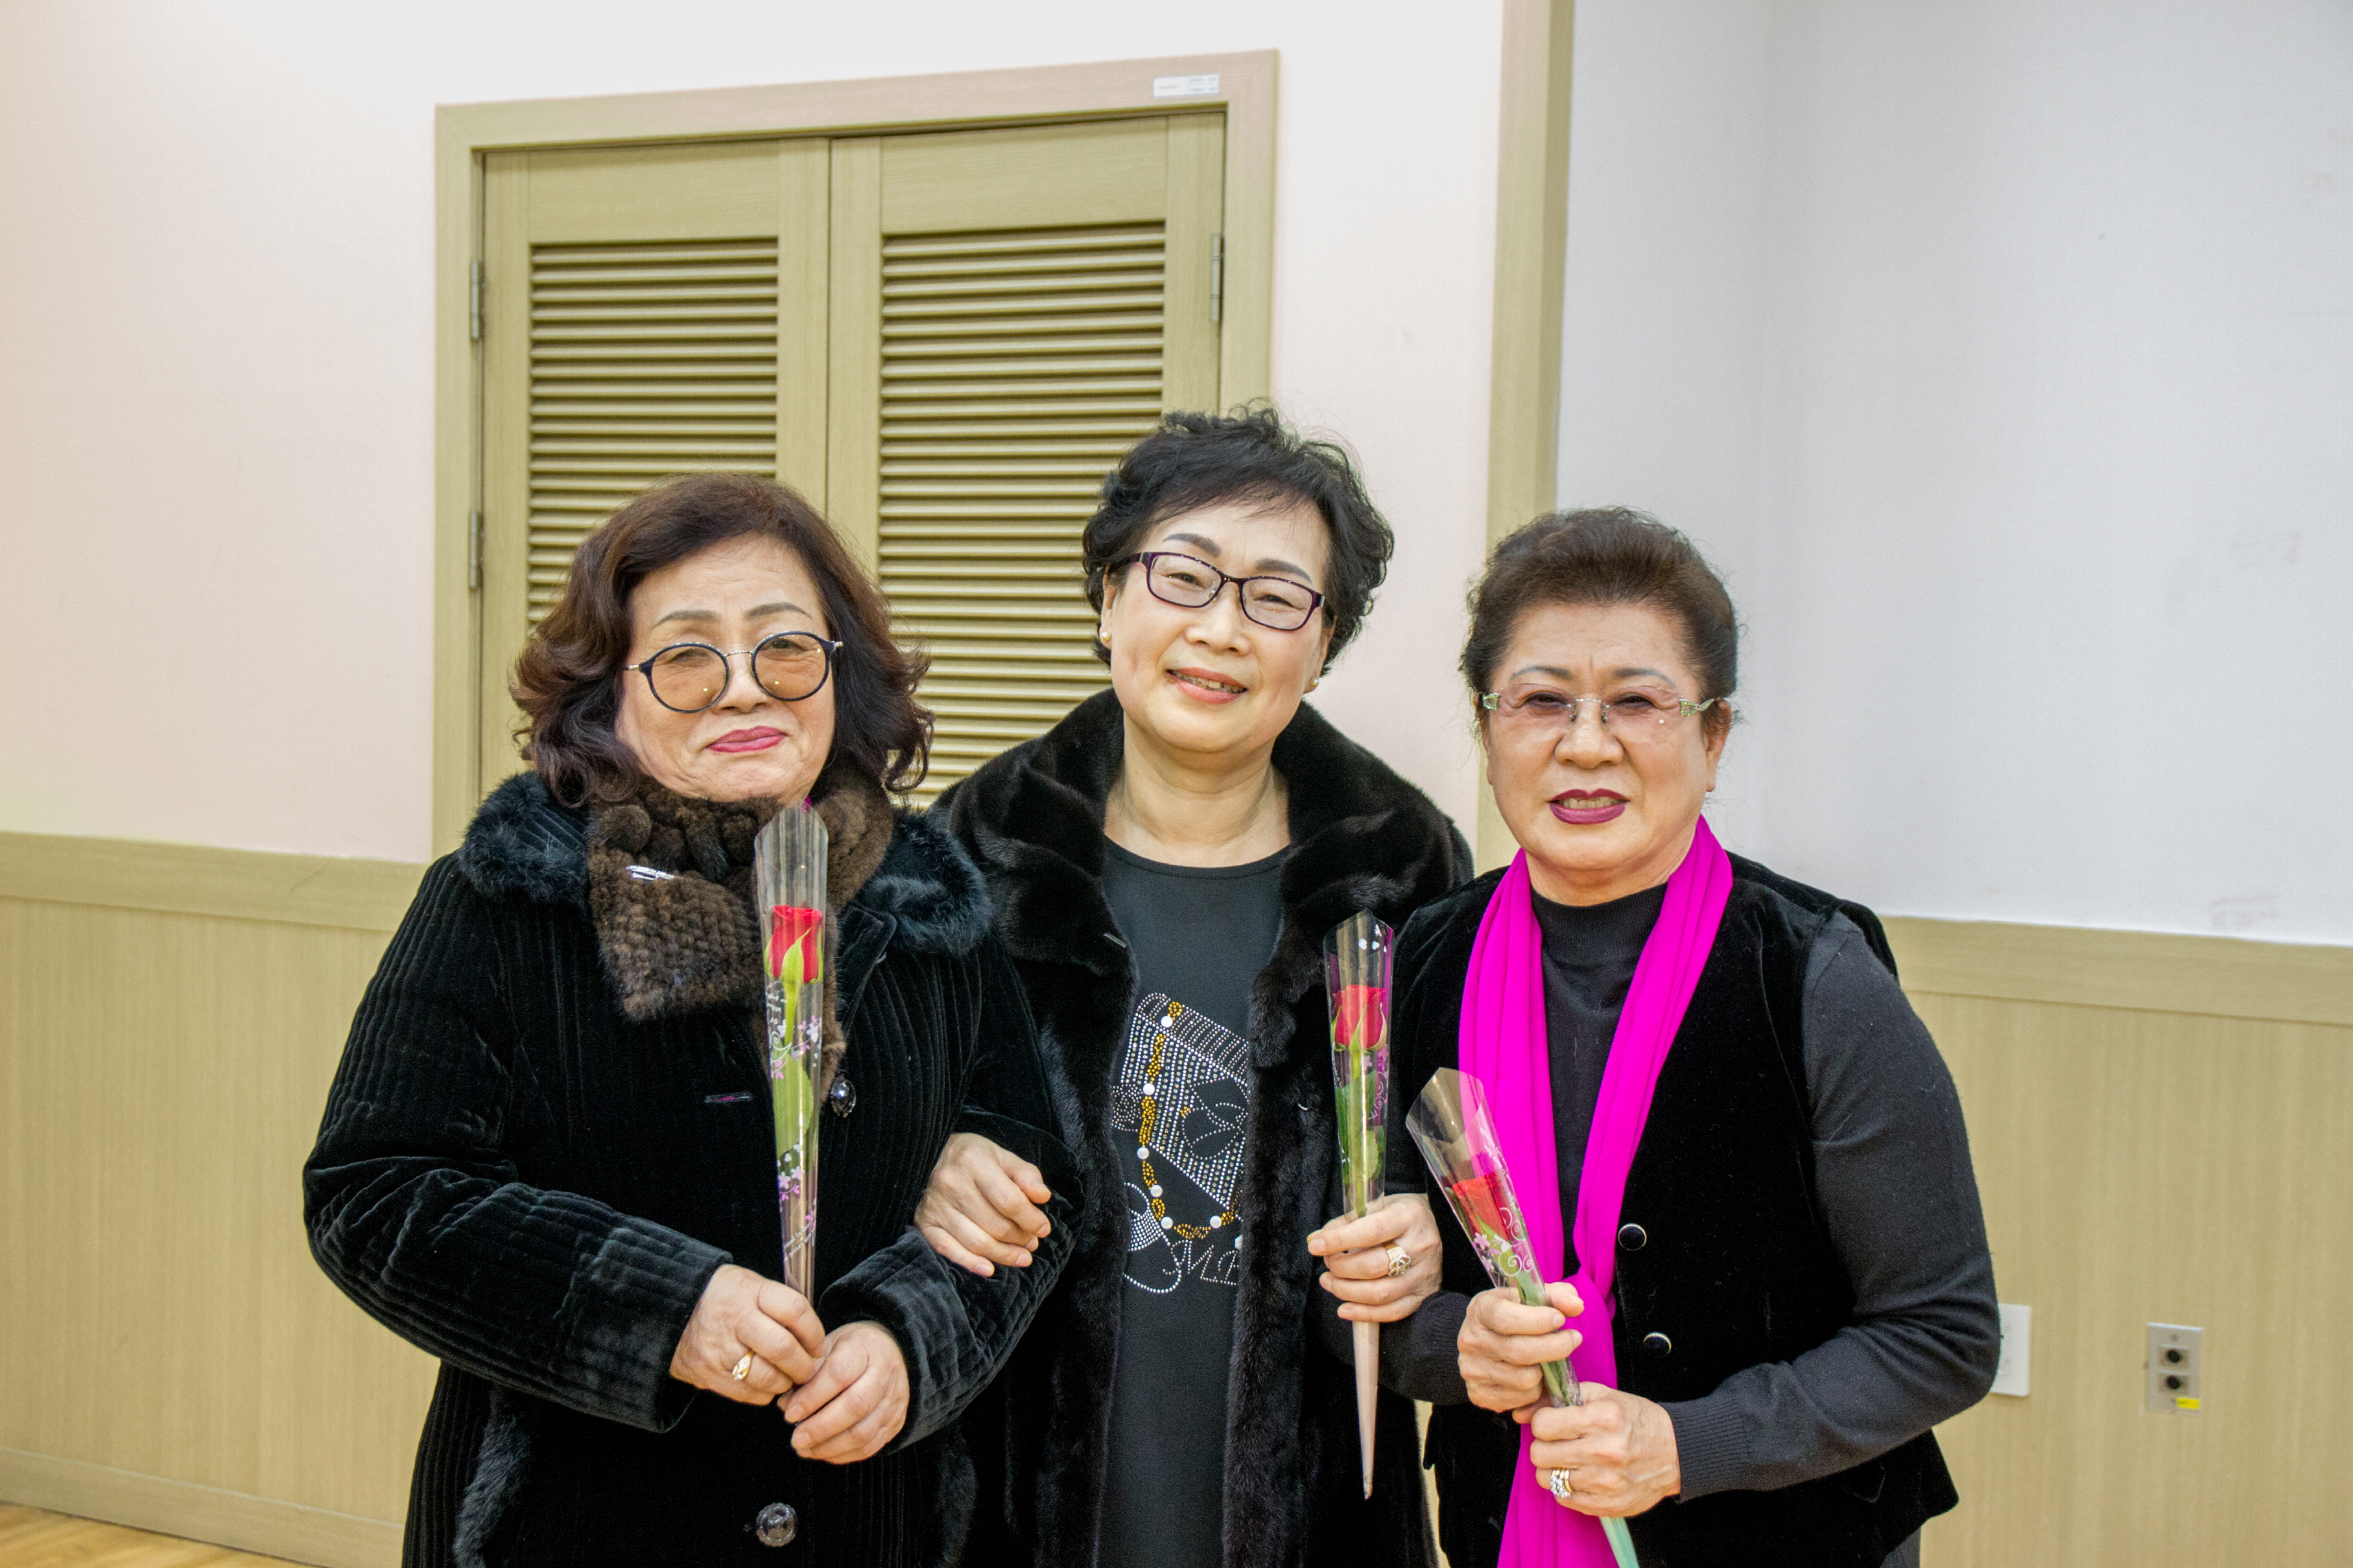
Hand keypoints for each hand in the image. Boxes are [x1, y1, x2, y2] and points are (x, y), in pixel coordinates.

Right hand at [669, 1263, 824, 1404]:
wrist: (672, 1311)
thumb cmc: (723, 1297)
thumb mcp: (750, 1284)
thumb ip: (779, 1305)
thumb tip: (812, 1338)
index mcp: (749, 1292)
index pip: (794, 1310)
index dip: (814, 1332)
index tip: (818, 1344)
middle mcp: (735, 1321)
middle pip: (782, 1349)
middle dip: (804, 1365)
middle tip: (809, 1369)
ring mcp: (720, 1350)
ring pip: (767, 1377)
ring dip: (785, 1382)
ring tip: (788, 1377)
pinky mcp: (709, 1375)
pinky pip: (748, 1394)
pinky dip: (764, 1393)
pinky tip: (765, 1383)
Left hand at [784, 1320, 909, 1462]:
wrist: (891, 1353)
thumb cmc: (850, 1351)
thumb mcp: (829, 1347)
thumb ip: (807, 1373)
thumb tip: (786, 1404)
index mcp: (865, 1348)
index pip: (839, 1374)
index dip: (812, 1397)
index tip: (789, 1413)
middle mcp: (884, 1374)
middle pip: (855, 1406)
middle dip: (820, 1427)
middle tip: (795, 1439)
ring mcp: (893, 1401)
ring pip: (864, 1432)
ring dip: (829, 1446)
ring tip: (804, 1449)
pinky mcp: (895, 1423)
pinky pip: (870, 1446)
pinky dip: (842, 1455)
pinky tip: (822, 1451)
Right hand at [915, 1131, 1053, 1276]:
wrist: (934, 1155)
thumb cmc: (975, 1158)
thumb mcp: (1003, 1157)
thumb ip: (1026, 1175)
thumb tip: (1043, 1197)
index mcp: (974, 1163)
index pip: (1009, 1200)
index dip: (1031, 1219)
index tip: (1044, 1229)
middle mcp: (952, 1184)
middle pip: (995, 1224)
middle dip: (1020, 1238)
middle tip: (1032, 1243)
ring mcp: (936, 1206)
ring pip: (976, 1241)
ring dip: (1003, 1254)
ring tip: (1022, 1257)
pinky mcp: (924, 1222)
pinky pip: (947, 1249)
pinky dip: (970, 1263)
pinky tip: (989, 1268)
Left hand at [1307, 1193, 1444, 1322]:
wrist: (1443, 1225)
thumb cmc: (1403, 1214)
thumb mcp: (1379, 1206)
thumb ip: (1347, 1221)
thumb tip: (1316, 1240)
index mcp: (1409, 1216)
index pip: (1370, 1231)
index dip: (1339, 1240)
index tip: (1315, 1245)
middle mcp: (1420, 1246)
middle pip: (1374, 1266)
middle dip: (1341, 1268)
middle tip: (1327, 1264)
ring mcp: (1423, 1274)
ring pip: (1380, 1293)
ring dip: (1346, 1291)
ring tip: (1329, 1282)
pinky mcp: (1424, 1295)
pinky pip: (1392, 1312)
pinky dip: (1364, 1314)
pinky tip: (1344, 1309)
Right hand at [1457, 1282, 1582, 1413]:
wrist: (1481, 1342)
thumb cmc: (1511, 1315)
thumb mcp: (1527, 1297)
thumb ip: (1555, 1296)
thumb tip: (1576, 1305)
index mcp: (1480, 1310)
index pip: (1505, 1319)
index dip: (1537, 1321)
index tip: (1560, 1319)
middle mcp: (1471, 1341)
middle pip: (1519, 1352)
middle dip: (1555, 1347)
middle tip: (1573, 1339)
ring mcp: (1473, 1371)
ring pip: (1525, 1380)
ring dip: (1545, 1371)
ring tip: (1547, 1359)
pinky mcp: (1480, 1395)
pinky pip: (1522, 1399)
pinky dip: (1536, 1390)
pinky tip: (1535, 1376)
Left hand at [1528, 1384, 1680, 1516]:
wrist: (1675, 1453)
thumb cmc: (1635, 1420)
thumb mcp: (1602, 1396)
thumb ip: (1558, 1398)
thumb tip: (1520, 1413)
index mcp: (1602, 1419)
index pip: (1543, 1425)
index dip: (1543, 1422)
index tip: (1553, 1423)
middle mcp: (1603, 1451)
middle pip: (1540, 1454)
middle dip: (1544, 1446)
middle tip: (1559, 1442)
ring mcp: (1605, 1482)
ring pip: (1547, 1479)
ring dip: (1553, 1468)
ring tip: (1570, 1459)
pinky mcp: (1608, 1505)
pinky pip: (1564, 1499)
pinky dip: (1567, 1487)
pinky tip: (1583, 1475)